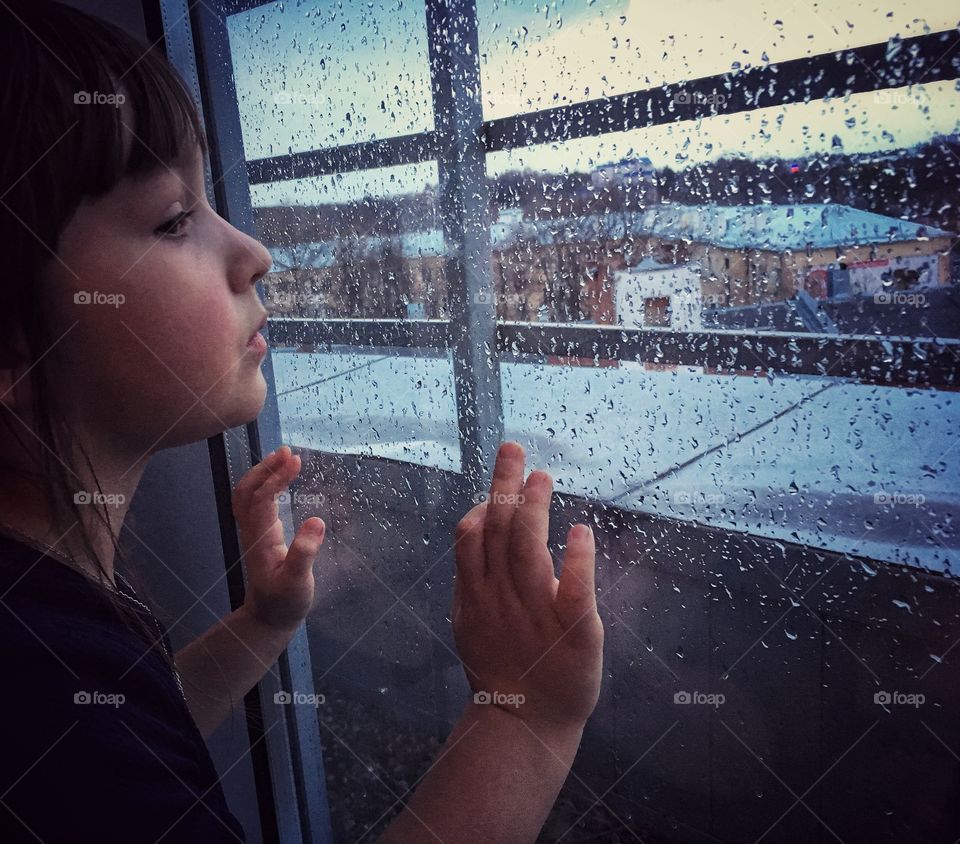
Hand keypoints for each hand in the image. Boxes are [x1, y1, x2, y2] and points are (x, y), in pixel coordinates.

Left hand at [231, 445, 324, 634]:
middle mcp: (252, 532)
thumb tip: (317, 520)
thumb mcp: (298, 582)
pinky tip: (279, 478)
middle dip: (264, 468)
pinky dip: (262, 483)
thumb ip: (304, 553)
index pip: (262, 499)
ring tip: (283, 457)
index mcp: (260, 540)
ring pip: (245, 495)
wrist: (269, 618)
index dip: (276, 477)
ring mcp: (253, 532)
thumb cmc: (285, 602)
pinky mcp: (258, 534)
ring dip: (261, 473)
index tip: (296, 460)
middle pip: (246, 491)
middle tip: (287, 451)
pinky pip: (253, 502)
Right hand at [452, 441, 603, 727]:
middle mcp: (501, 599)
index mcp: (476, 595)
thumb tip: (474, 522)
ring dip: (534, 509)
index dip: (483, 503)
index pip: (470, 536)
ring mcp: (536, 614)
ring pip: (529, 551)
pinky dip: (578, 560)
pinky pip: (574, 591)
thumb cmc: (501, 667)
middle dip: (504, 485)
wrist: (524, 724)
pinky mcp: (574, 632)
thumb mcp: (470, 621)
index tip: (501, 481)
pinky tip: (581, 532)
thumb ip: (472, 574)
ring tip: (543, 477)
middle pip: (499, 531)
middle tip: (514, 448)